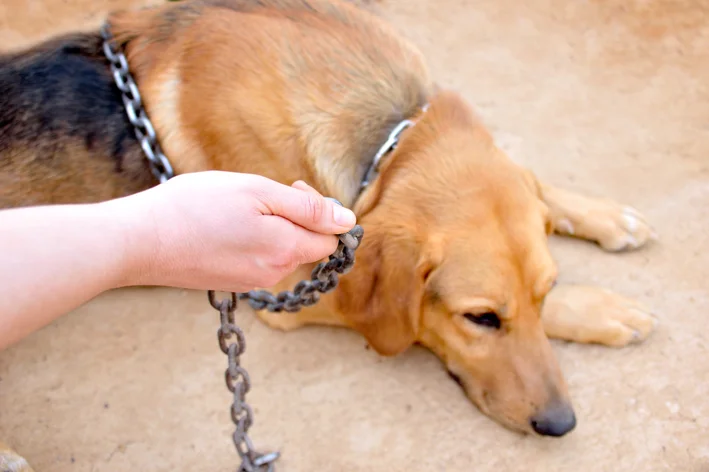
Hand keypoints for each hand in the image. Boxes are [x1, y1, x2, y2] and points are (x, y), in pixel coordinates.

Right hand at [113, 171, 356, 291]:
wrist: (139, 241)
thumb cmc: (196, 207)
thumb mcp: (258, 193)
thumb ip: (308, 208)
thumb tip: (348, 221)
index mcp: (286, 251)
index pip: (331, 239)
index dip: (319, 211)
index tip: (291, 189)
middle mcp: (274, 274)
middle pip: (306, 245)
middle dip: (294, 217)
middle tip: (260, 194)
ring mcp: (251, 282)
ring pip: (281, 251)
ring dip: (271, 227)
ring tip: (236, 209)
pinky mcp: (231, 282)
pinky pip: (258, 259)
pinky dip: (251, 240)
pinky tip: (222, 226)